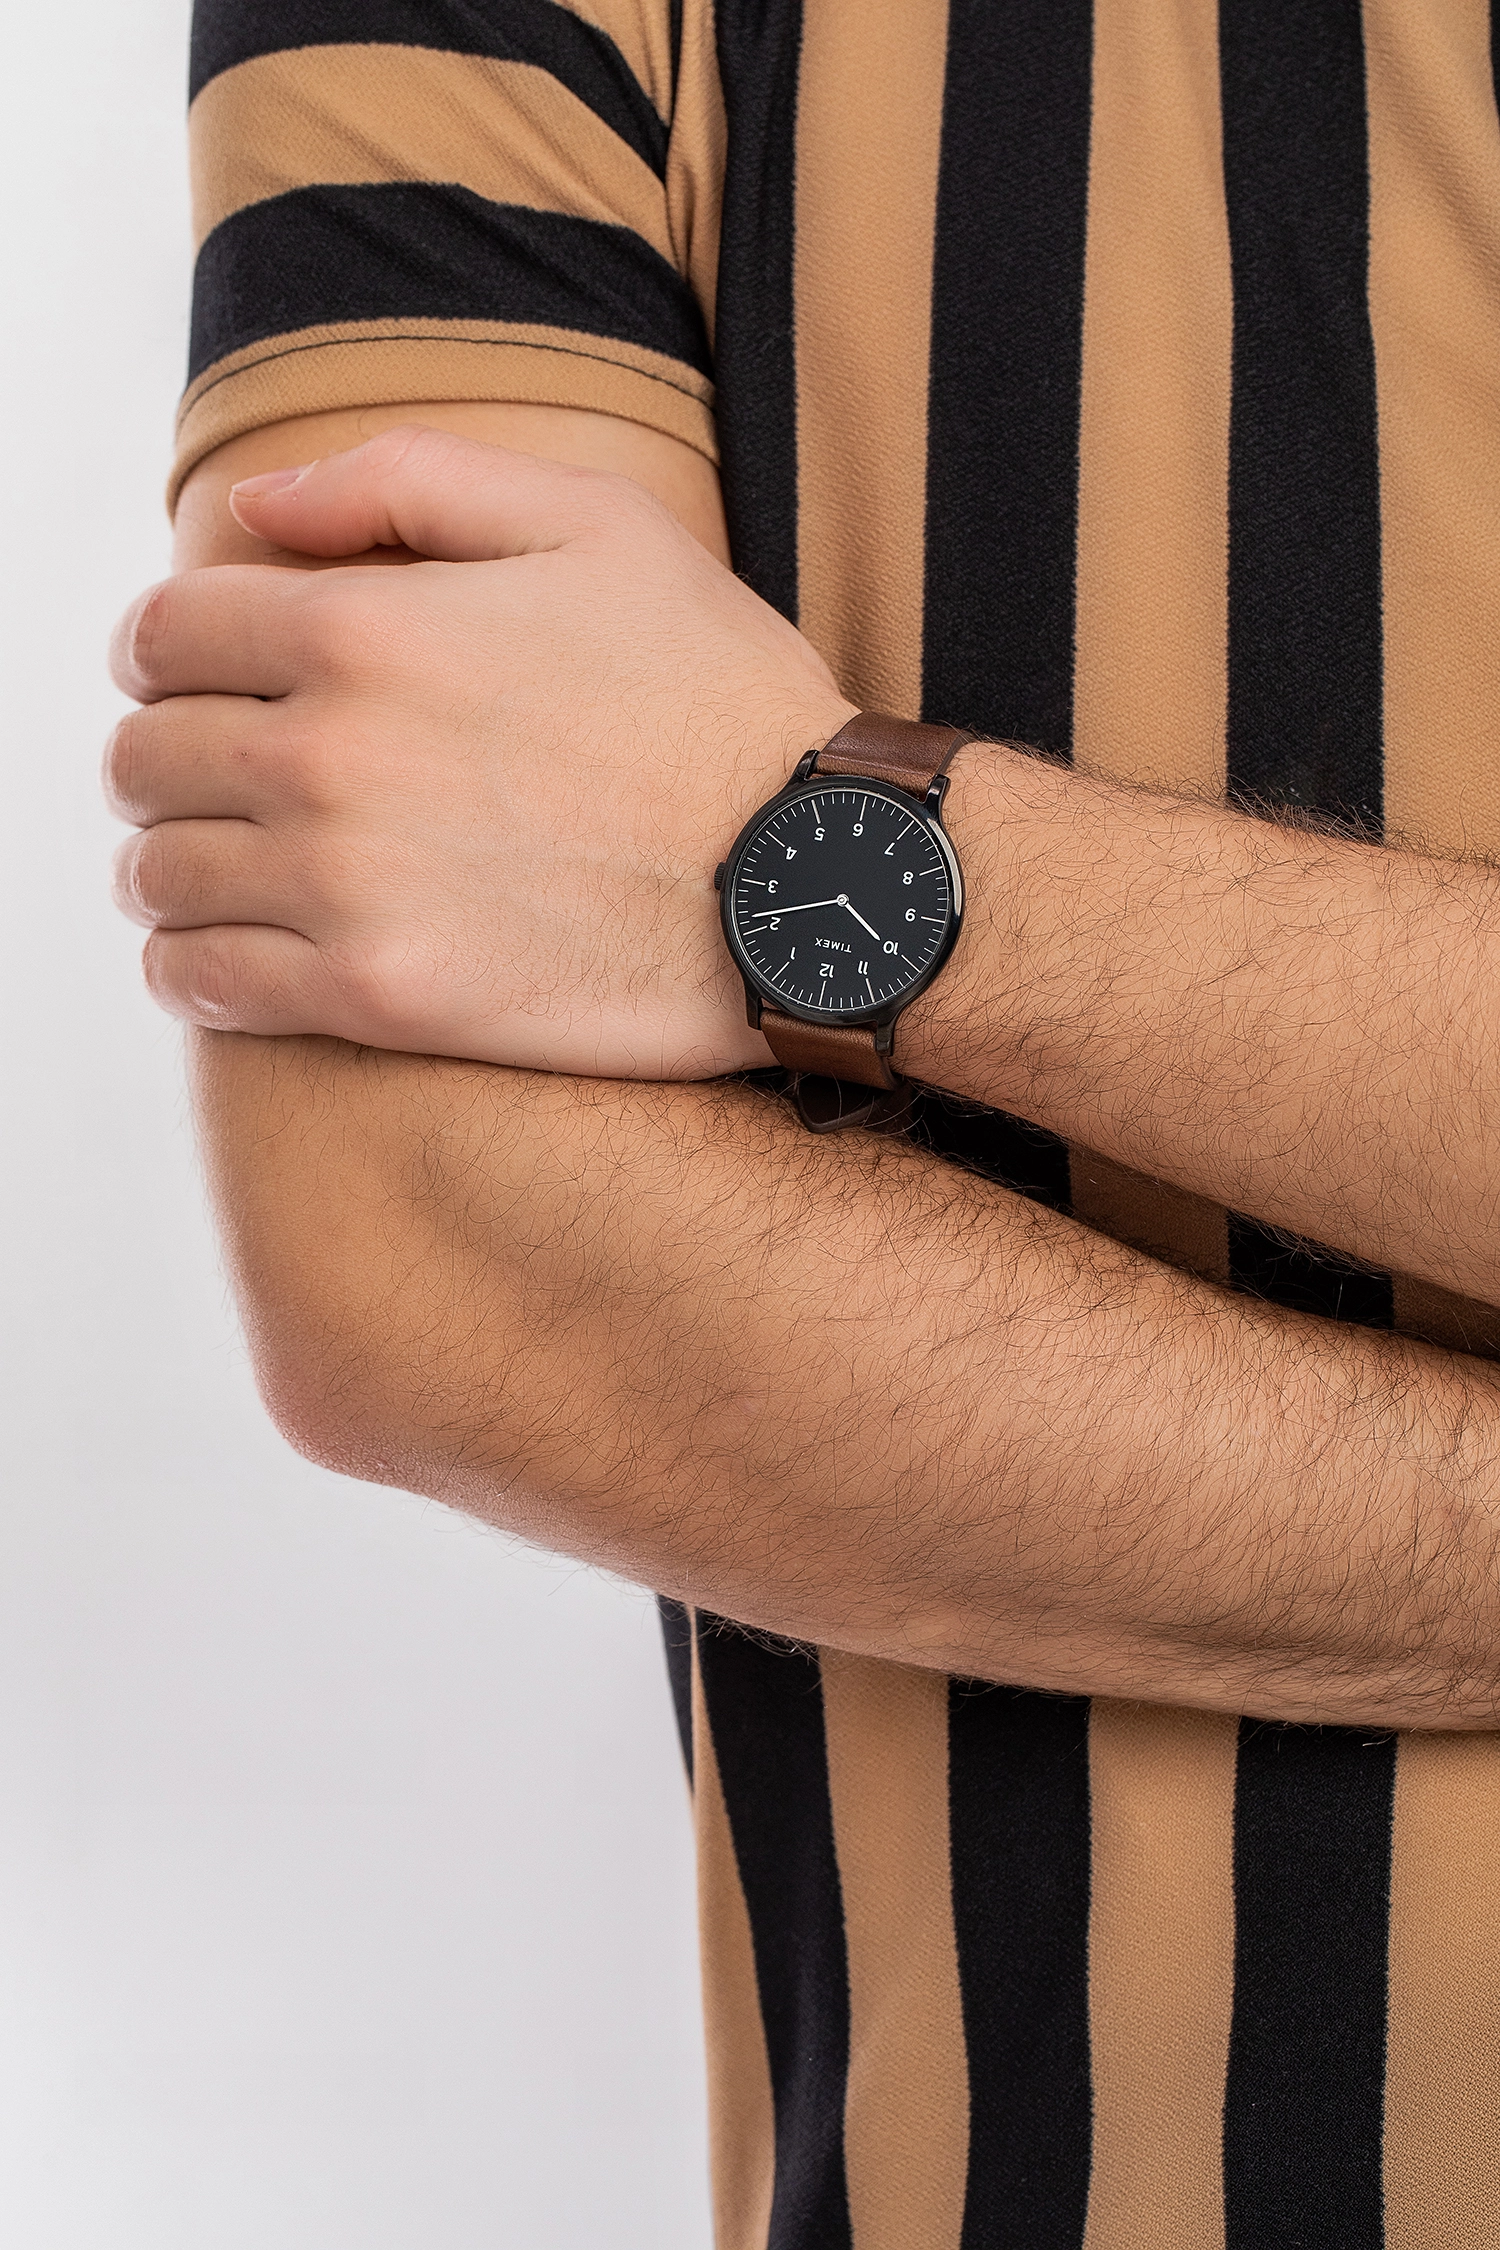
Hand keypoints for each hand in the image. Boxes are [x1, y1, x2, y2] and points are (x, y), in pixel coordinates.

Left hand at [105, 425, 856, 1076]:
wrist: (817, 879)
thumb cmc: (721, 698)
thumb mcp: (596, 522)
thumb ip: (408, 481)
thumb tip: (256, 502)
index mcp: (365, 628)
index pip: (166, 634)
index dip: (165, 651)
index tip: (197, 678)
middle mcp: (330, 756)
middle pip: (148, 761)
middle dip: (170, 761)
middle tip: (222, 781)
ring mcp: (348, 886)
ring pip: (164, 877)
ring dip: (176, 867)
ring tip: (230, 869)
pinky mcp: (382, 999)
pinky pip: (204, 987)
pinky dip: (193, 967)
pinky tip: (237, 954)